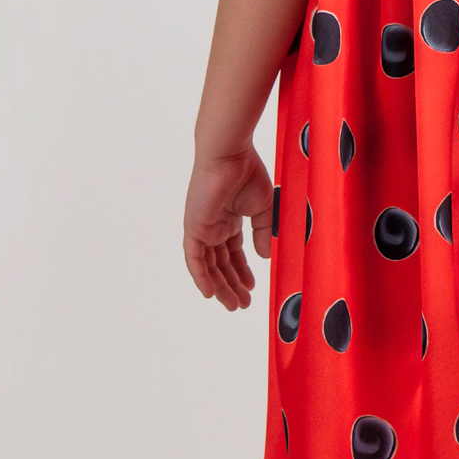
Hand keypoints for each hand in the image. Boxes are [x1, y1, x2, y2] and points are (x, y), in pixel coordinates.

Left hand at [183, 145, 274, 310]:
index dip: (242, 271)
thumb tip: (265, 257)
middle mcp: (213, 226)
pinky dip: (201, 276)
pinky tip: (210, 293)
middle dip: (232, 284)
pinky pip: (194, 259)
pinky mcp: (194, 228)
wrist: (229, 155)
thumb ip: (263, 233)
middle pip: (220, 263)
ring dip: (220, 286)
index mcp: (229, 220)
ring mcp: (202, 228)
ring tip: (234, 304)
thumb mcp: (263, 209)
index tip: (252, 287)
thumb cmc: (246, 172)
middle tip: (243, 304)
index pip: (233, 253)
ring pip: (208, 265)